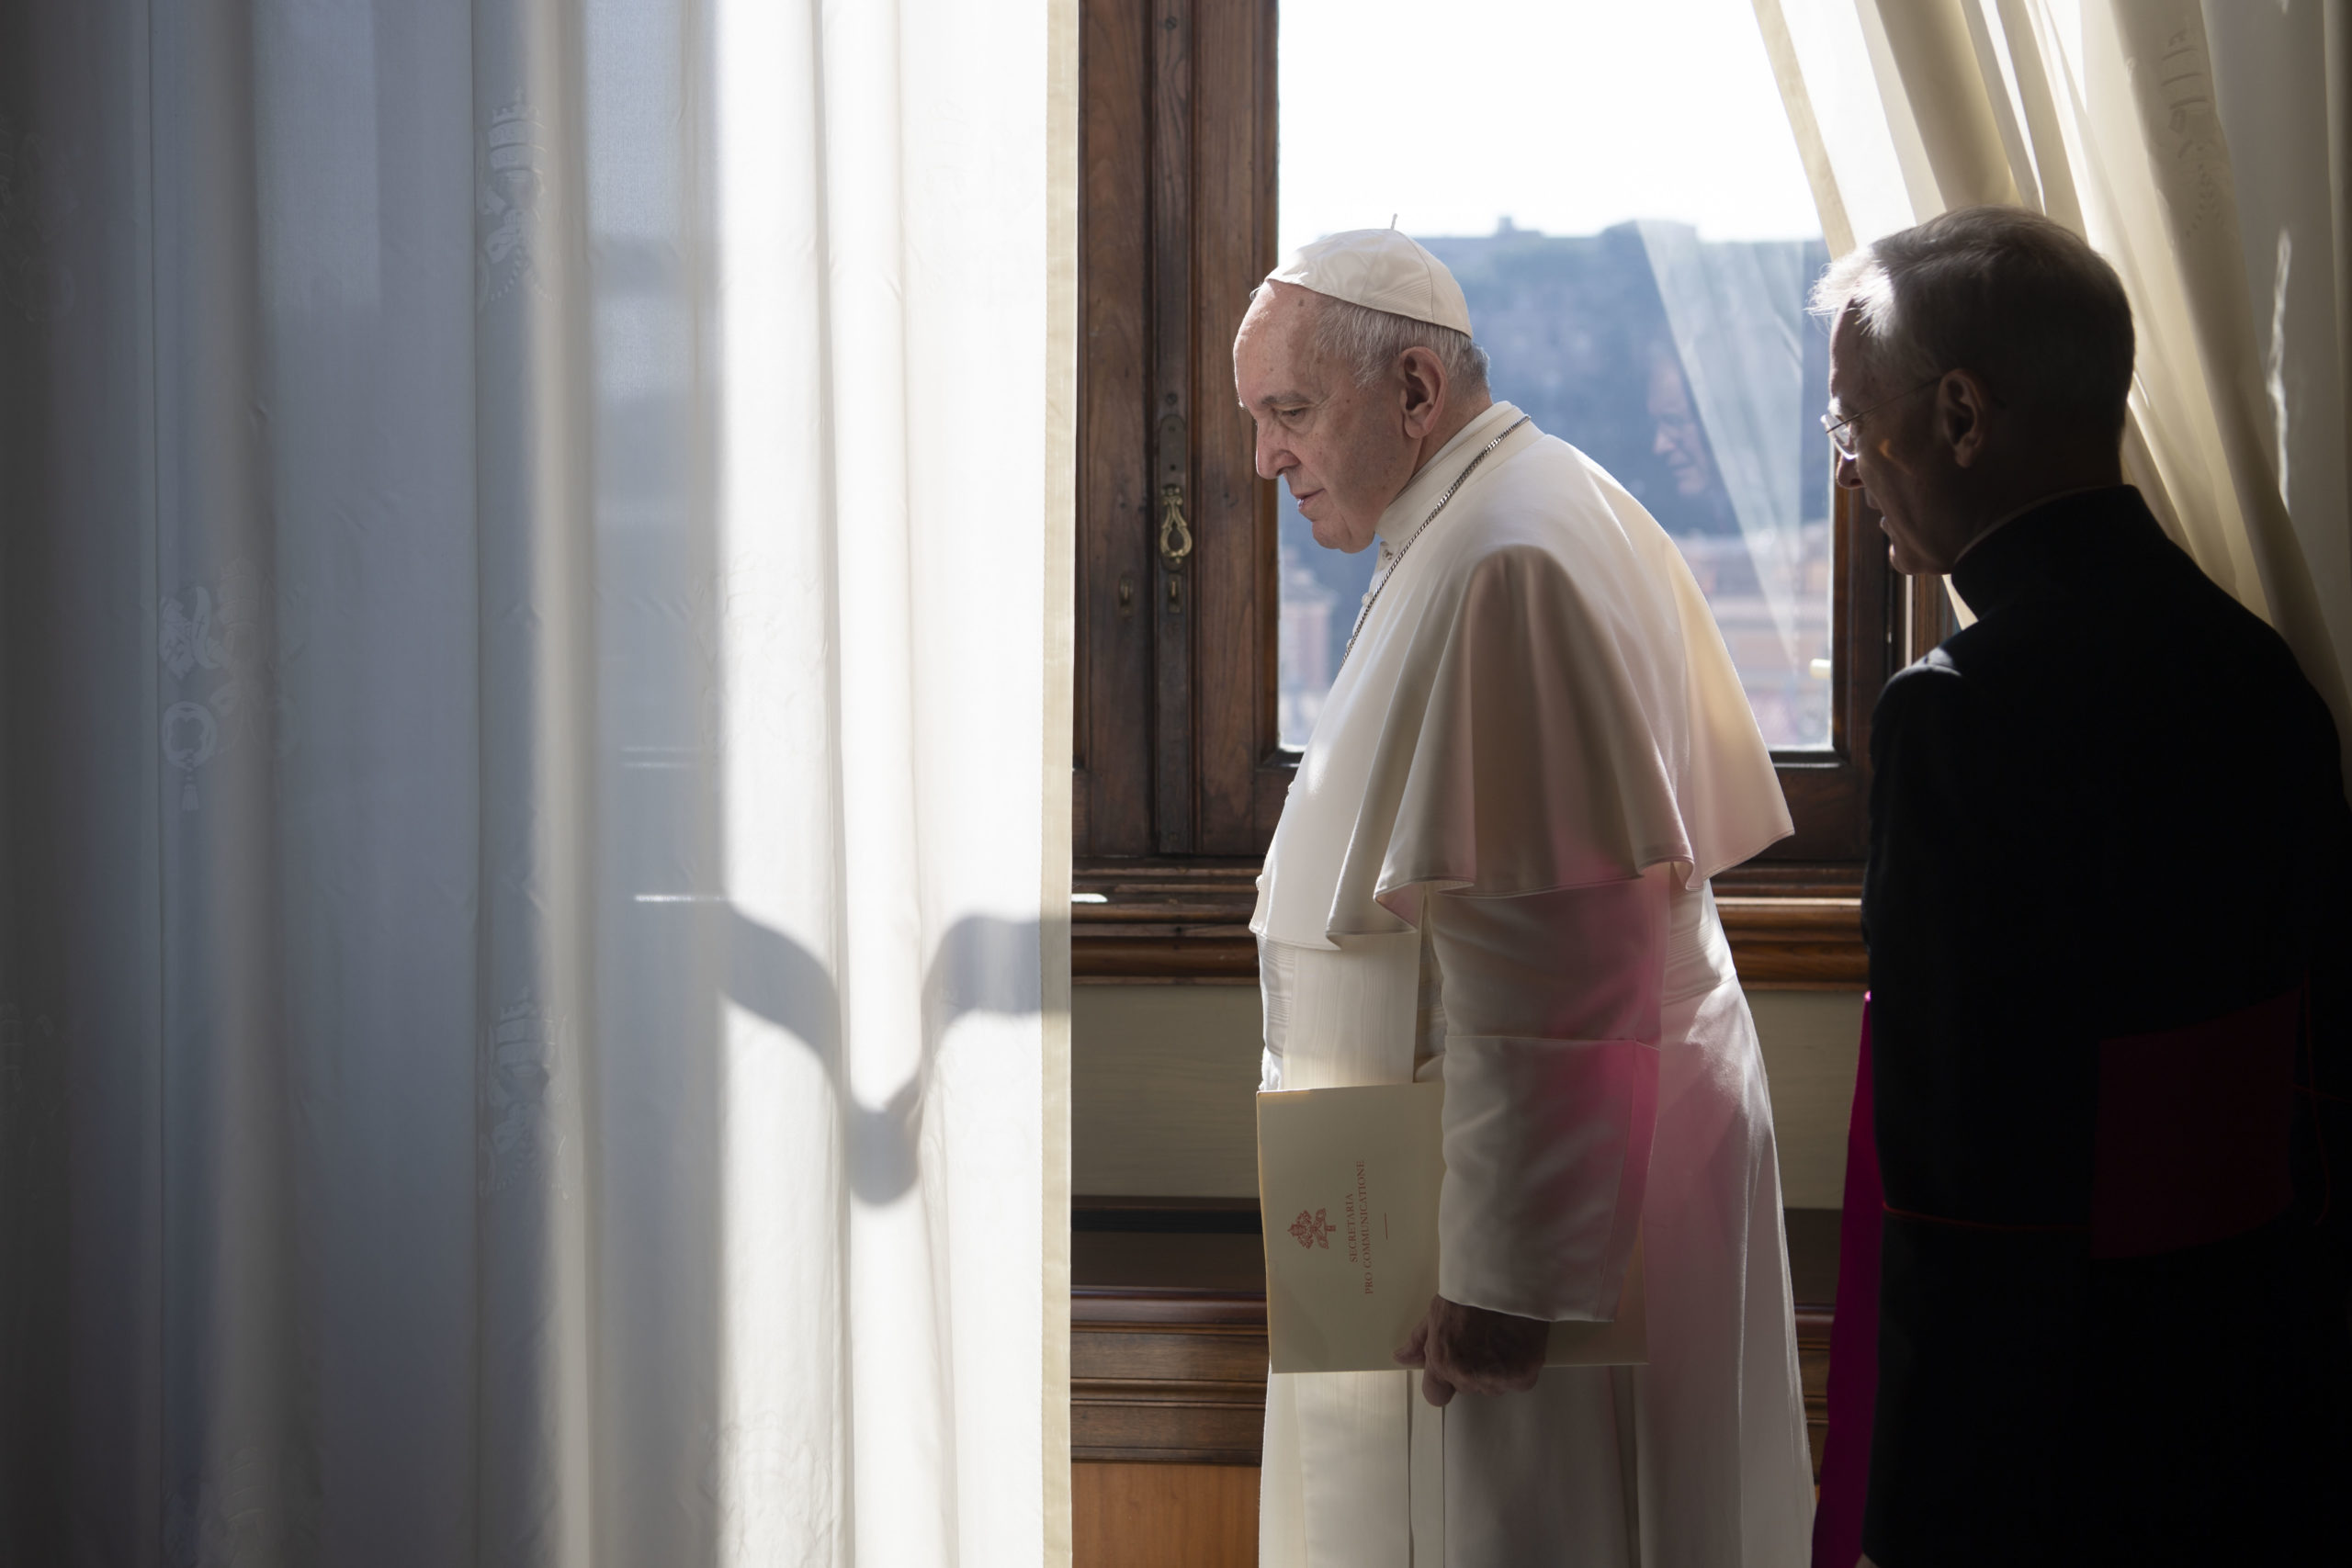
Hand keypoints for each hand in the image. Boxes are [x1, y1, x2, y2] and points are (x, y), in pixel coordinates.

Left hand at [1392, 1293, 1547, 1405]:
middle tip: (1481, 1339)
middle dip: (1472, 1369)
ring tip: (1500, 1338)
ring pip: (1495, 1386)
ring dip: (1497, 1371)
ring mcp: (1499, 1379)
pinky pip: (1520, 1382)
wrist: (1505, 1276)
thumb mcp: (1435, 1312)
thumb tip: (1401, 1359)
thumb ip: (1419, 1342)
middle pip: (1469, 1387)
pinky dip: (1520, 1367)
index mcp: (1443, 1363)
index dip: (1443, 1381)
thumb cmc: (1469, 1290)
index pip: (1436, 1395)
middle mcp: (1469, 1377)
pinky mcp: (1525, 1375)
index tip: (1452, 1365)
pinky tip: (1517, 1343)